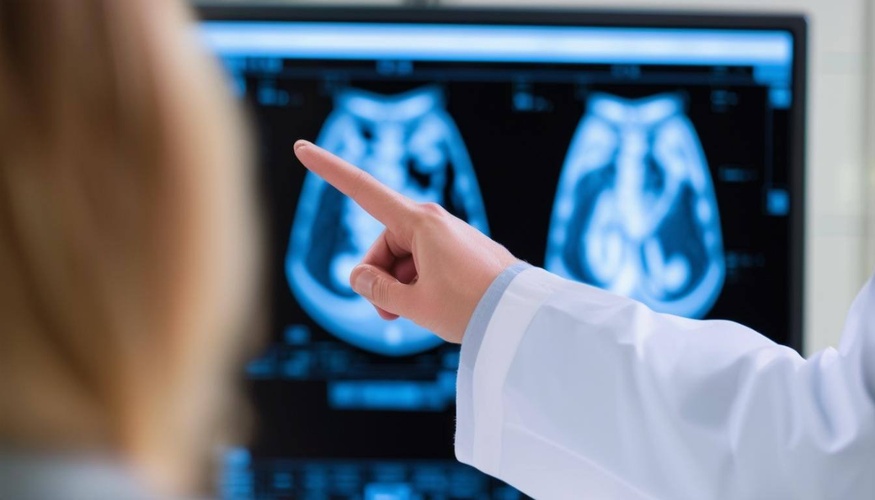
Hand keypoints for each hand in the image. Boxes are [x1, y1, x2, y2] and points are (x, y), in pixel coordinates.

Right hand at [293, 140, 519, 343]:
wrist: (520, 315)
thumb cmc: (469, 306)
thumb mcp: (413, 304)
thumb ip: (377, 290)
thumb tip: (358, 276)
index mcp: (418, 222)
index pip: (361, 189)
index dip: (328, 169)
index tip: (301, 147)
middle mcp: (431, 220)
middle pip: (382, 244)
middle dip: (379, 279)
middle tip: (388, 316)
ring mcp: (447, 233)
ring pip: (403, 257)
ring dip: (400, 287)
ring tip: (416, 315)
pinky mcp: (459, 248)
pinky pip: (424, 262)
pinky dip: (419, 285)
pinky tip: (433, 307)